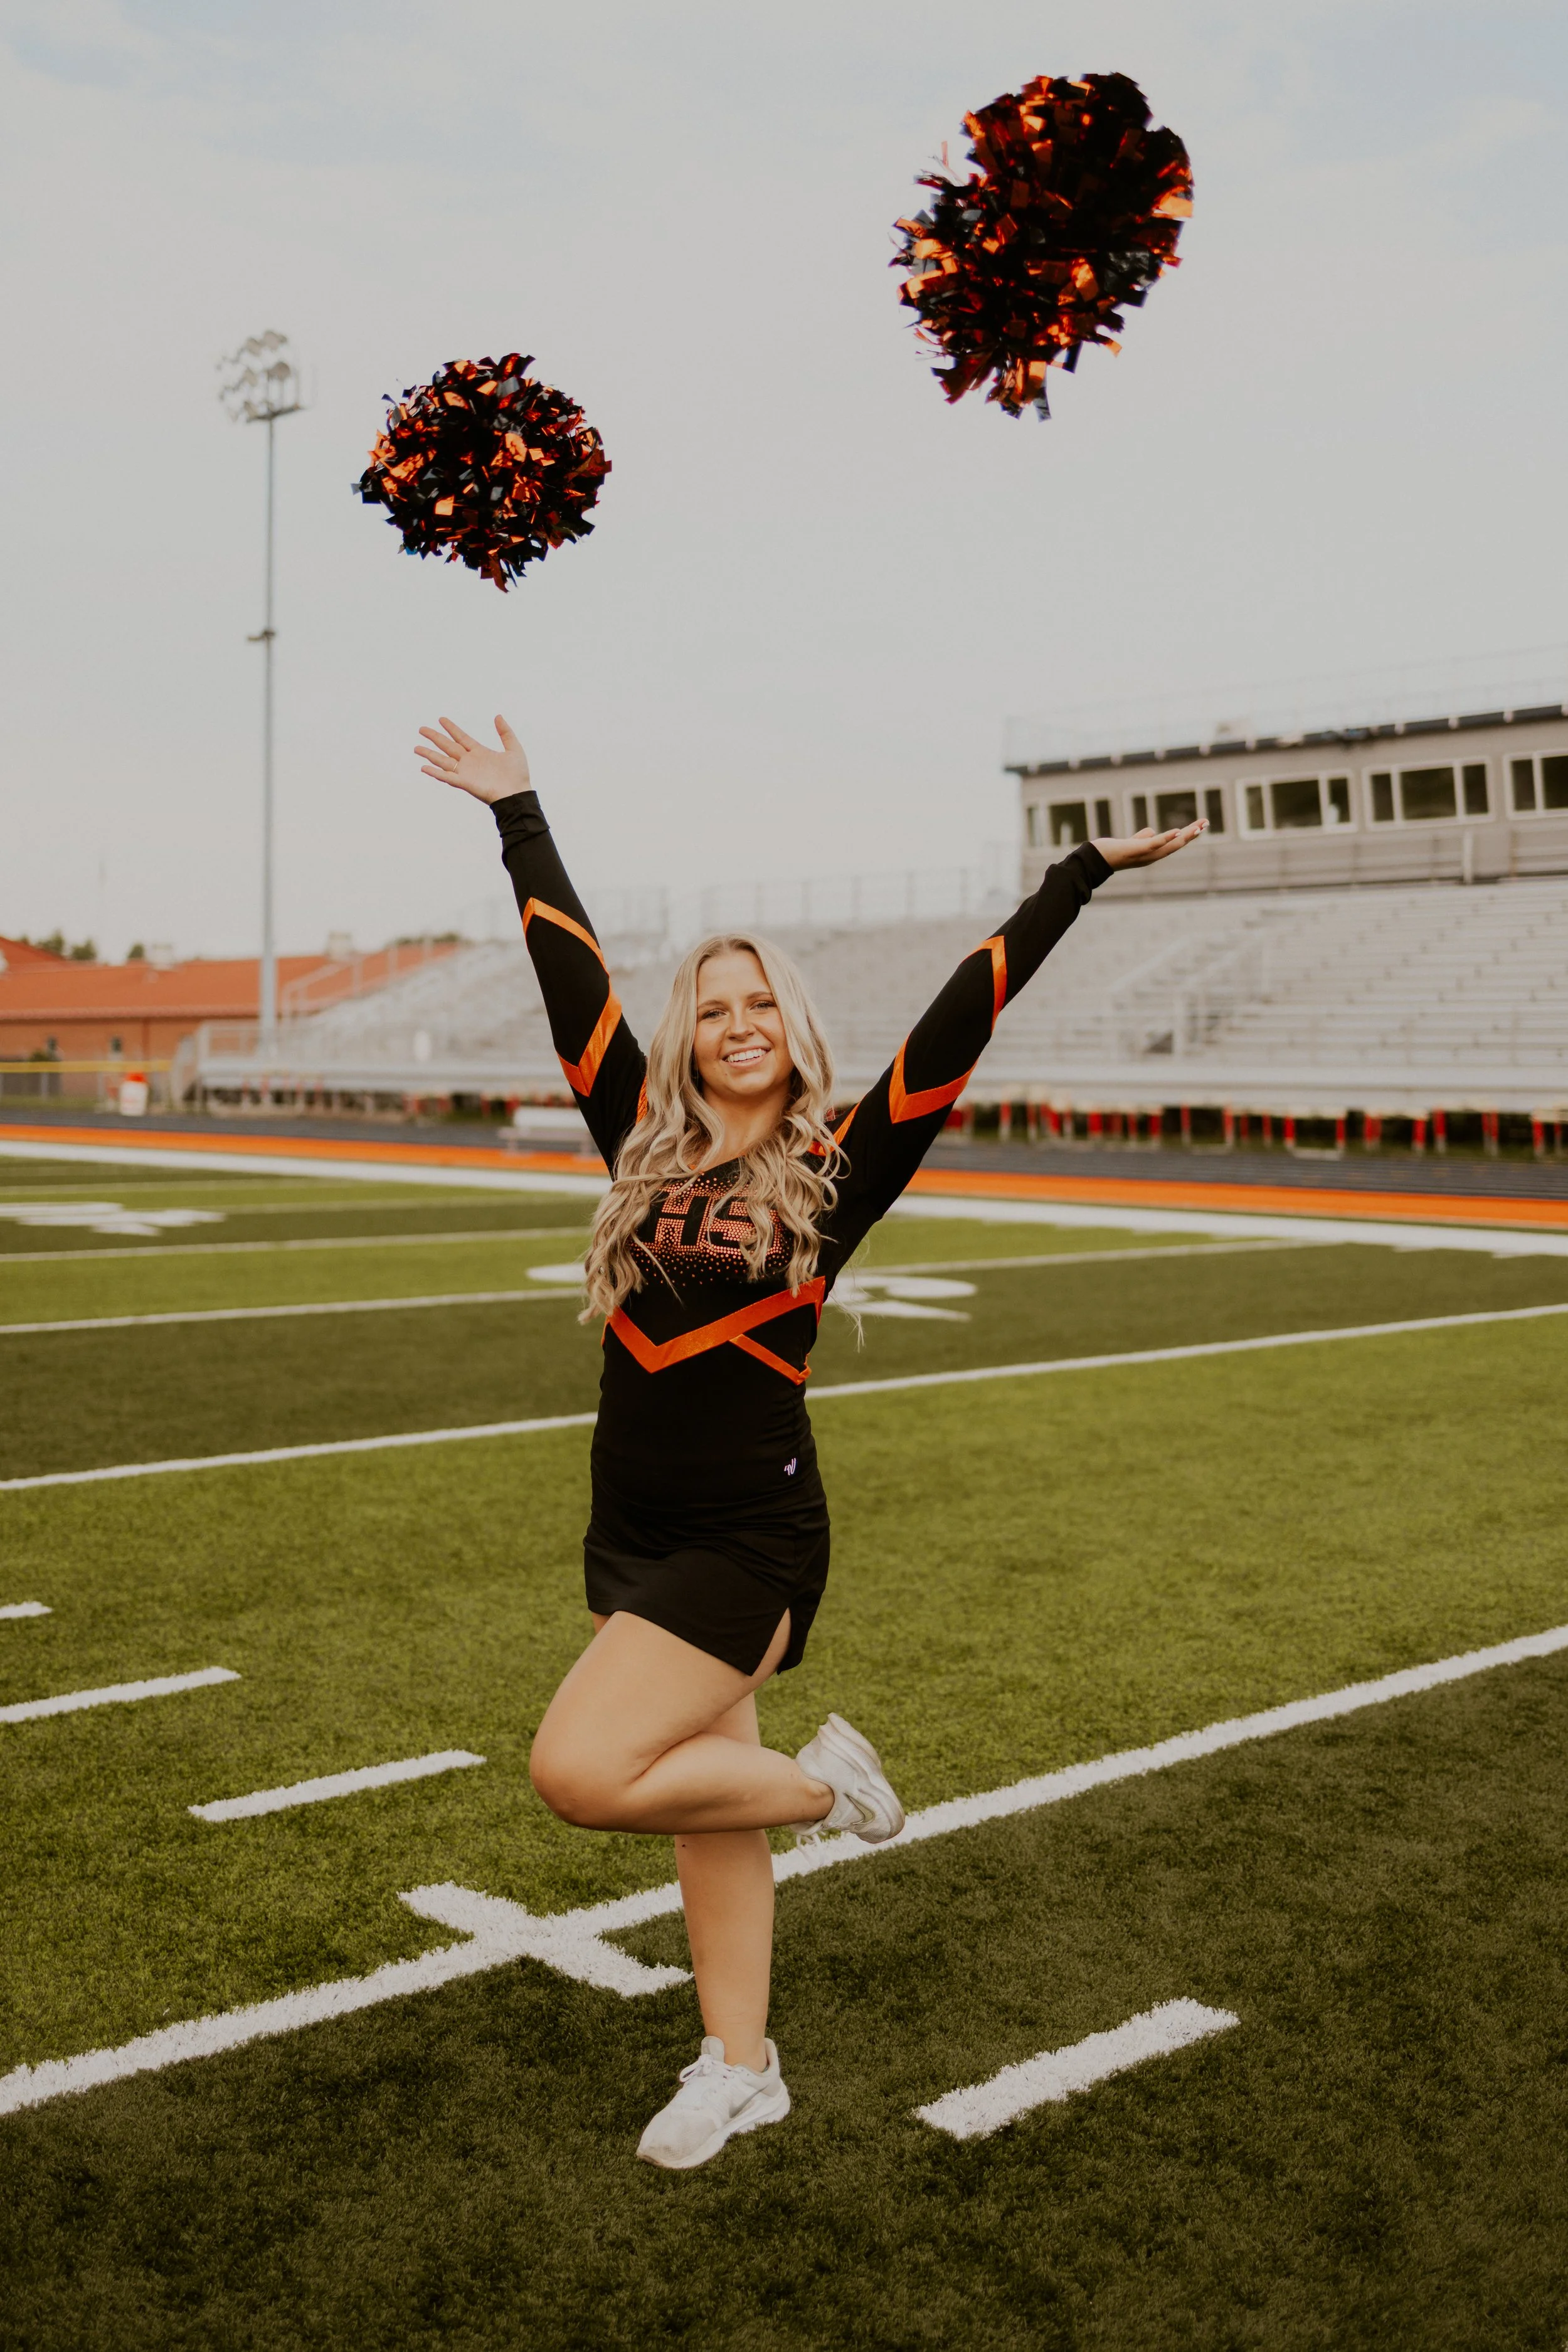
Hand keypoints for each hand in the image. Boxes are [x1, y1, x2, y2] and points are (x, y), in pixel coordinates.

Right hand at [414, 714, 529, 804]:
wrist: (517, 794)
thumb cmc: (518, 775)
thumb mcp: (514, 748)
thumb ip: (505, 732)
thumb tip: (498, 716)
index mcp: (480, 752)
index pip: (461, 737)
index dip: (451, 728)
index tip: (441, 719)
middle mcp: (470, 761)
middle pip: (448, 746)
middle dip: (435, 737)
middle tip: (421, 729)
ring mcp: (466, 772)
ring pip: (443, 761)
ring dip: (429, 754)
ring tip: (416, 748)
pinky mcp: (465, 783)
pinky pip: (447, 777)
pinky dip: (435, 773)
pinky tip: (423, 767)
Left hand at [1092, 816, 1207, 869]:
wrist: (1096, 859)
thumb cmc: (1113, 852)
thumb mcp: (1133, 843)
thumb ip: (1143, 838)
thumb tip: (1152, 831)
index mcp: (1152, 854)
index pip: (1174, 843)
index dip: (1188, 835)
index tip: (1200, 825)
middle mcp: (1151, 857)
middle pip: (1176, 845)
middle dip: (1192, 834)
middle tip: (1206, 822)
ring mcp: (1145, 855)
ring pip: (1169, 846)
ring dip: (1185, 836)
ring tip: (1198, 827)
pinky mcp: (1136, 850)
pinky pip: (1154, 844)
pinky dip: (1166, 838)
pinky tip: (1177, 832)